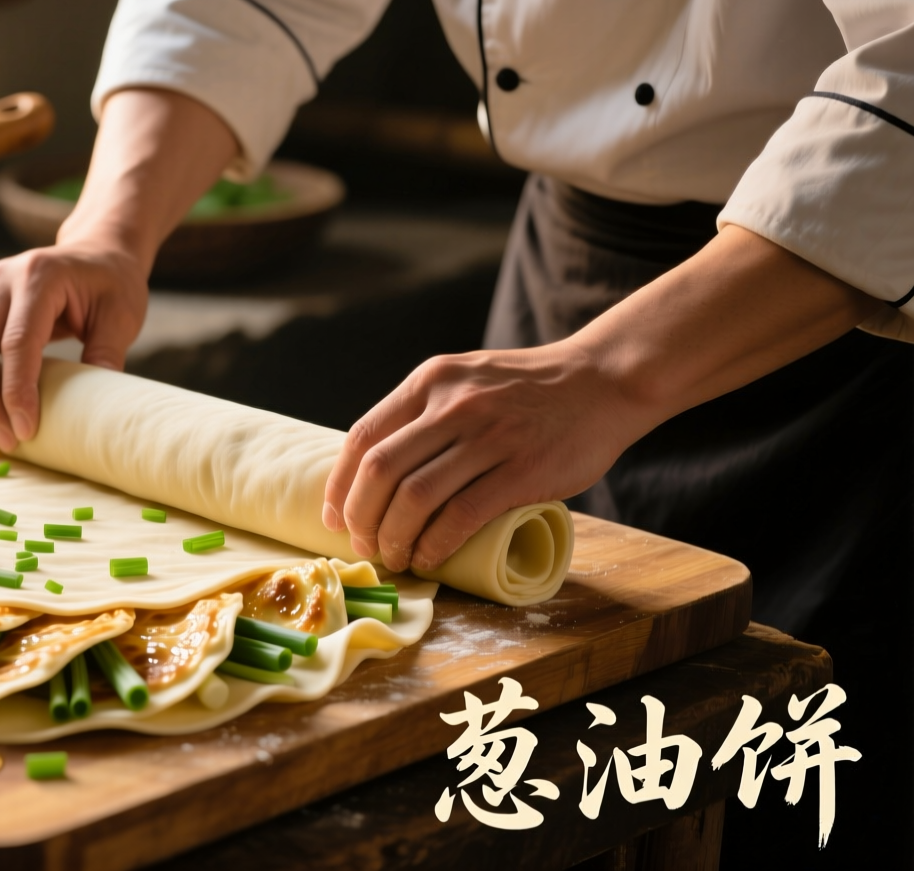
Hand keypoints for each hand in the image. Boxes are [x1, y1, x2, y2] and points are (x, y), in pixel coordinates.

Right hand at [0, 87, 238, 451]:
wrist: (96, 251)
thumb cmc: (113, 282)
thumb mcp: (123, 315)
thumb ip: (107, 355)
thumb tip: (93, 410)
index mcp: (39, 276)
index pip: (16, 342)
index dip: (16, 391)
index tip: (26, 430)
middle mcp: (2, 281)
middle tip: (8, 440)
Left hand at [319, 225, 880, 572]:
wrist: (603, 381)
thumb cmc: (527, 391)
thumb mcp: (465, 380)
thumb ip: (424, 414)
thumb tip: (376, 474)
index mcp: (430, 381)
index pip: (363, 438)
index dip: (340, 486)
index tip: (336, 518)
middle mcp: (452, 404)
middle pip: (380, 472)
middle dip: (362, 520)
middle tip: (367, 546)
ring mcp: (487, 436)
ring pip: (415, 497)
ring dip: (395, 538)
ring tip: (396, 557)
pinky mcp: (521, 469)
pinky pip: (461, 515)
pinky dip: (436, 544)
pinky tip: (430, 559)